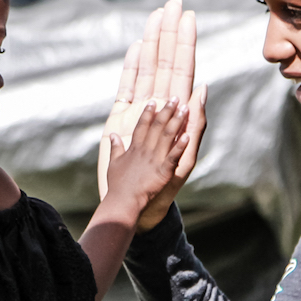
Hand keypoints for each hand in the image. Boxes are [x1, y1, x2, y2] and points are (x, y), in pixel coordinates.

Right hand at [99, 0, 206, 230]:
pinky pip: (127, 85)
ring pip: (147, 67)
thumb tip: (202, 88)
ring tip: (156, 15)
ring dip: (152, 41)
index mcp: (177, 111)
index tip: (188, 17)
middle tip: (173, 2)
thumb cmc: (166, 185)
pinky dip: (132, 65)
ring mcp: (140, 108)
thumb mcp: (186, 158)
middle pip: (165, 60)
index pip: (182, 69)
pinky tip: (138, 46)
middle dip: (169, 31)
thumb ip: (195, 123)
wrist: (137, 202)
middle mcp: (159, 104)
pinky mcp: (122, 116)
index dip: (185, 43)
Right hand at [104, 97, 189, 214]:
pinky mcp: (163, 171)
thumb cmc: (118, 185)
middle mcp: (145, 150)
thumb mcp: (113, 163)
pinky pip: (174, 156)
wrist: (123, 202)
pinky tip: (188, 135)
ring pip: (167, 136)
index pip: (142, 125)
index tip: (154, 101)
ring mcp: (155, 160)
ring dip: (176, 122)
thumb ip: (115, 148)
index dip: (148, 113)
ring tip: (185, 109)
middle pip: (157, 126)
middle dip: (167, 111)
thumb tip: (112, 134)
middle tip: (175, 99)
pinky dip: (181, 146)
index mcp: (134, 148)